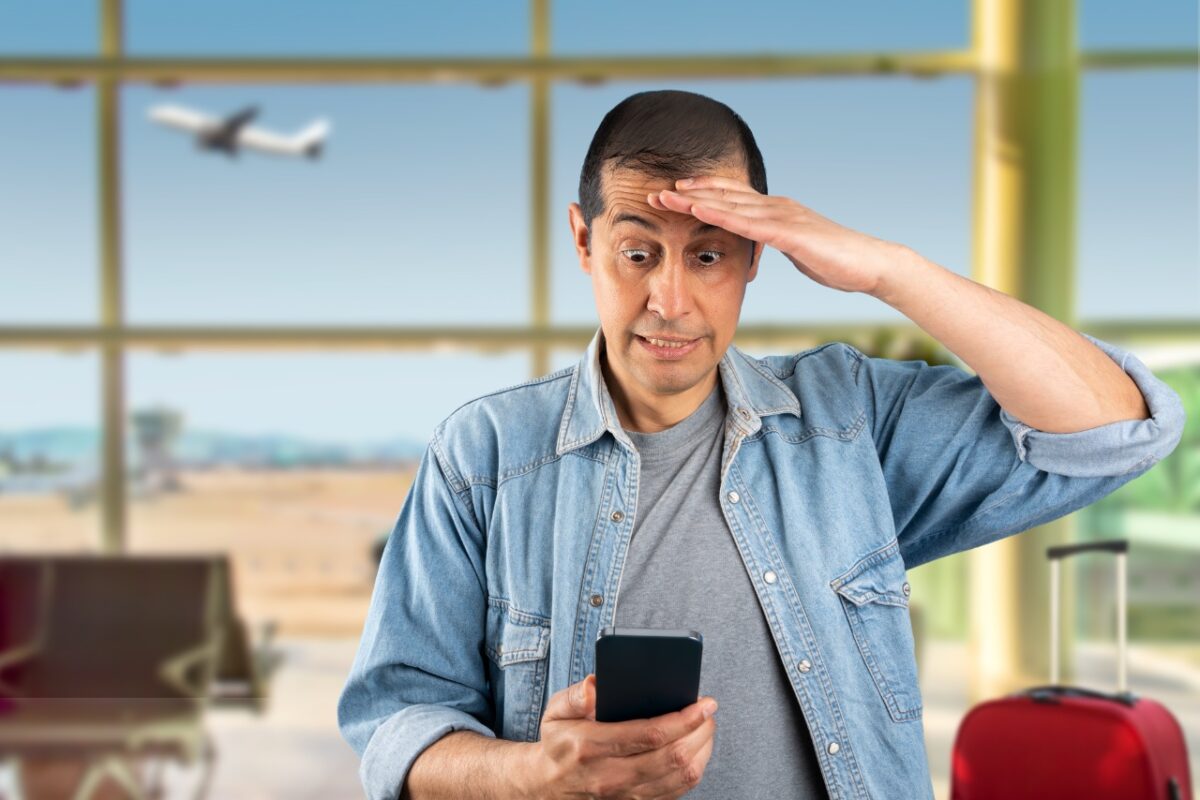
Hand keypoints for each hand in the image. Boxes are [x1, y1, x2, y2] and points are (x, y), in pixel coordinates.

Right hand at [527, 674, 718, 798]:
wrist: (548, 785)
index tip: (703, 703)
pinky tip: (697, 748)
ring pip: (680, 778)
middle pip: (672, 758)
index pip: (649, 735)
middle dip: (699, 731)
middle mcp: (609, 776)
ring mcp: (624, 795)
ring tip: (706, 726)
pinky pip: (676, 792)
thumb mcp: (555, 711)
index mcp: (590, 747)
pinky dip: (694, 769)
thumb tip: (597, 686)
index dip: (683, 719)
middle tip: (709, 711)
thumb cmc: (559, 741)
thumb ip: (575, 696)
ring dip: (702, 750)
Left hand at [649, 175, 904, 296]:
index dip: (701, 194)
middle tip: (654, 192)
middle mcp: (776, 206)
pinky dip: (720, 214)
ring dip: (695, 200)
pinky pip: (747, 222)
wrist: (870, 265)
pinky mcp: (788, 232)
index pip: (732, 198)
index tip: (672, 195)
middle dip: (688, 193)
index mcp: (776, 211)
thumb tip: (759, 244)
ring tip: (665, 197)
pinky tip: (698, 211)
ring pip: (730, 204)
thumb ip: (776, 242)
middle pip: (724, 195)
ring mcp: (782, 216)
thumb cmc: (836, 261)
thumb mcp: (797, 249)